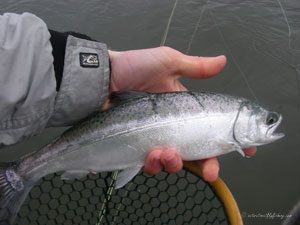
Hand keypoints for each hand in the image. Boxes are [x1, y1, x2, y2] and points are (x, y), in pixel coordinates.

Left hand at [105, 46, 256, 181]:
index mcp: (182, 111)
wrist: (103, 79)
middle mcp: (171, 128)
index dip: (228, 141)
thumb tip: (223, 60)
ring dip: (174, 163)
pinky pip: (148, 164)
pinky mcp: (135, 148)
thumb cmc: (134, 68)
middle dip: (206, 166)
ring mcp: (153, 139)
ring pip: (172, 162)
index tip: (245, 150)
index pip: (210, 129)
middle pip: (195, 154)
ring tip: (166, 153)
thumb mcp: (168, 62)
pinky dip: (151, 164)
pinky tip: (149, 155)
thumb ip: (195, 67)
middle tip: (210, 171)